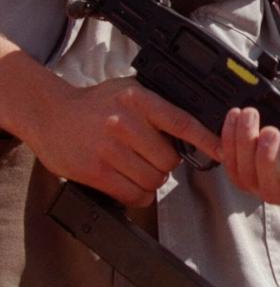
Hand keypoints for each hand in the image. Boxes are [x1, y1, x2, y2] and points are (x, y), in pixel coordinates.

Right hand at [31, 77, 220, 206]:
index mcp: (139, 99)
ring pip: (153, 180)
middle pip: (169, 160)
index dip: (206, 140)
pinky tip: (128, 183)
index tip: (223, 152)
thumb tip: (196, 129)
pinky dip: (137, 195)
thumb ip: (159, 107)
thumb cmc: (95, 105)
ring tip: (135, 167)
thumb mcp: (130, 92)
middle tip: (150, 156)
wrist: (49, 114)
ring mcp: (109, 148)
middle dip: (165, 163)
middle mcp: (125, 122)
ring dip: (150, 180)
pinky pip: (132, 194)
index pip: (182, 122)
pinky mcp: (95, 171)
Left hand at [220, 89, 279, 218]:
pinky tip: (235, 118)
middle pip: (274, 191)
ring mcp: (261, 184)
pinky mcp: (239, 172)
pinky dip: (228, 139)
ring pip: (247, 177)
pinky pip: (228, 164)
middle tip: (271, 132)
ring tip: (251, 115)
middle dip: (268, 161)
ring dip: (244, 145)